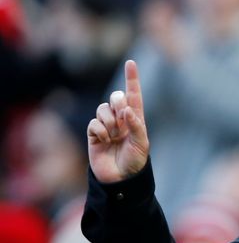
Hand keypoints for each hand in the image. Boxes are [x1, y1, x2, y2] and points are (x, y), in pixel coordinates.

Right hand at [87, 60, 149, 182]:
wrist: (120, 179)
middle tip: (122, 116)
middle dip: (118, 101)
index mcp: (136, 119)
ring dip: (109, 120)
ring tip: (114, 135)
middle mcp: (121, 120)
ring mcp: (107, 126)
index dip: (132, 79)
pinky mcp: (94, 133)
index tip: (131, 63)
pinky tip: (104, 141)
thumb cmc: (135, 162)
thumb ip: (136, 125)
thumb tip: (126, 110)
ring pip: (102, 108)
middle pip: (115, 97)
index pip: (134, 96)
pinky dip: (99, 130)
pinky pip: (93, 122)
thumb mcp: (142, 144)